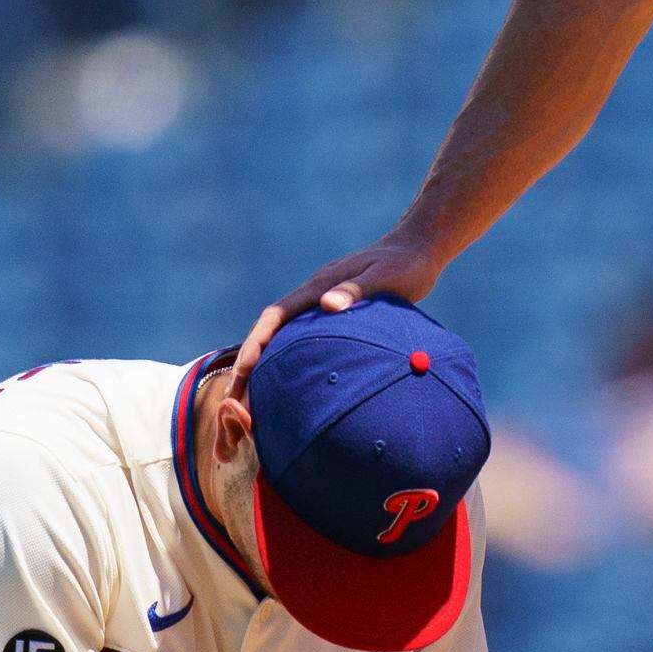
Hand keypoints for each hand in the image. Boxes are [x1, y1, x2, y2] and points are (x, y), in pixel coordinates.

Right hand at [233, 230, 448, 392]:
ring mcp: (321, 303)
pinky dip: (287, 360)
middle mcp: (314, 294)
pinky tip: (288, 385)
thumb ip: (357, 290)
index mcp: (319, 285)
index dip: (256, 343)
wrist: (417, 250)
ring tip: (252, 401)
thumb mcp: (385, 276)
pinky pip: (302, 339)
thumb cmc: (406, 265)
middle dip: (249, 362)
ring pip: (282, 336)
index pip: (276, 316)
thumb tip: (328, 305)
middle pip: (270, 330)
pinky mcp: (333, 313)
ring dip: (264, 365)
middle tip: (235, 399)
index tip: (244, 369)